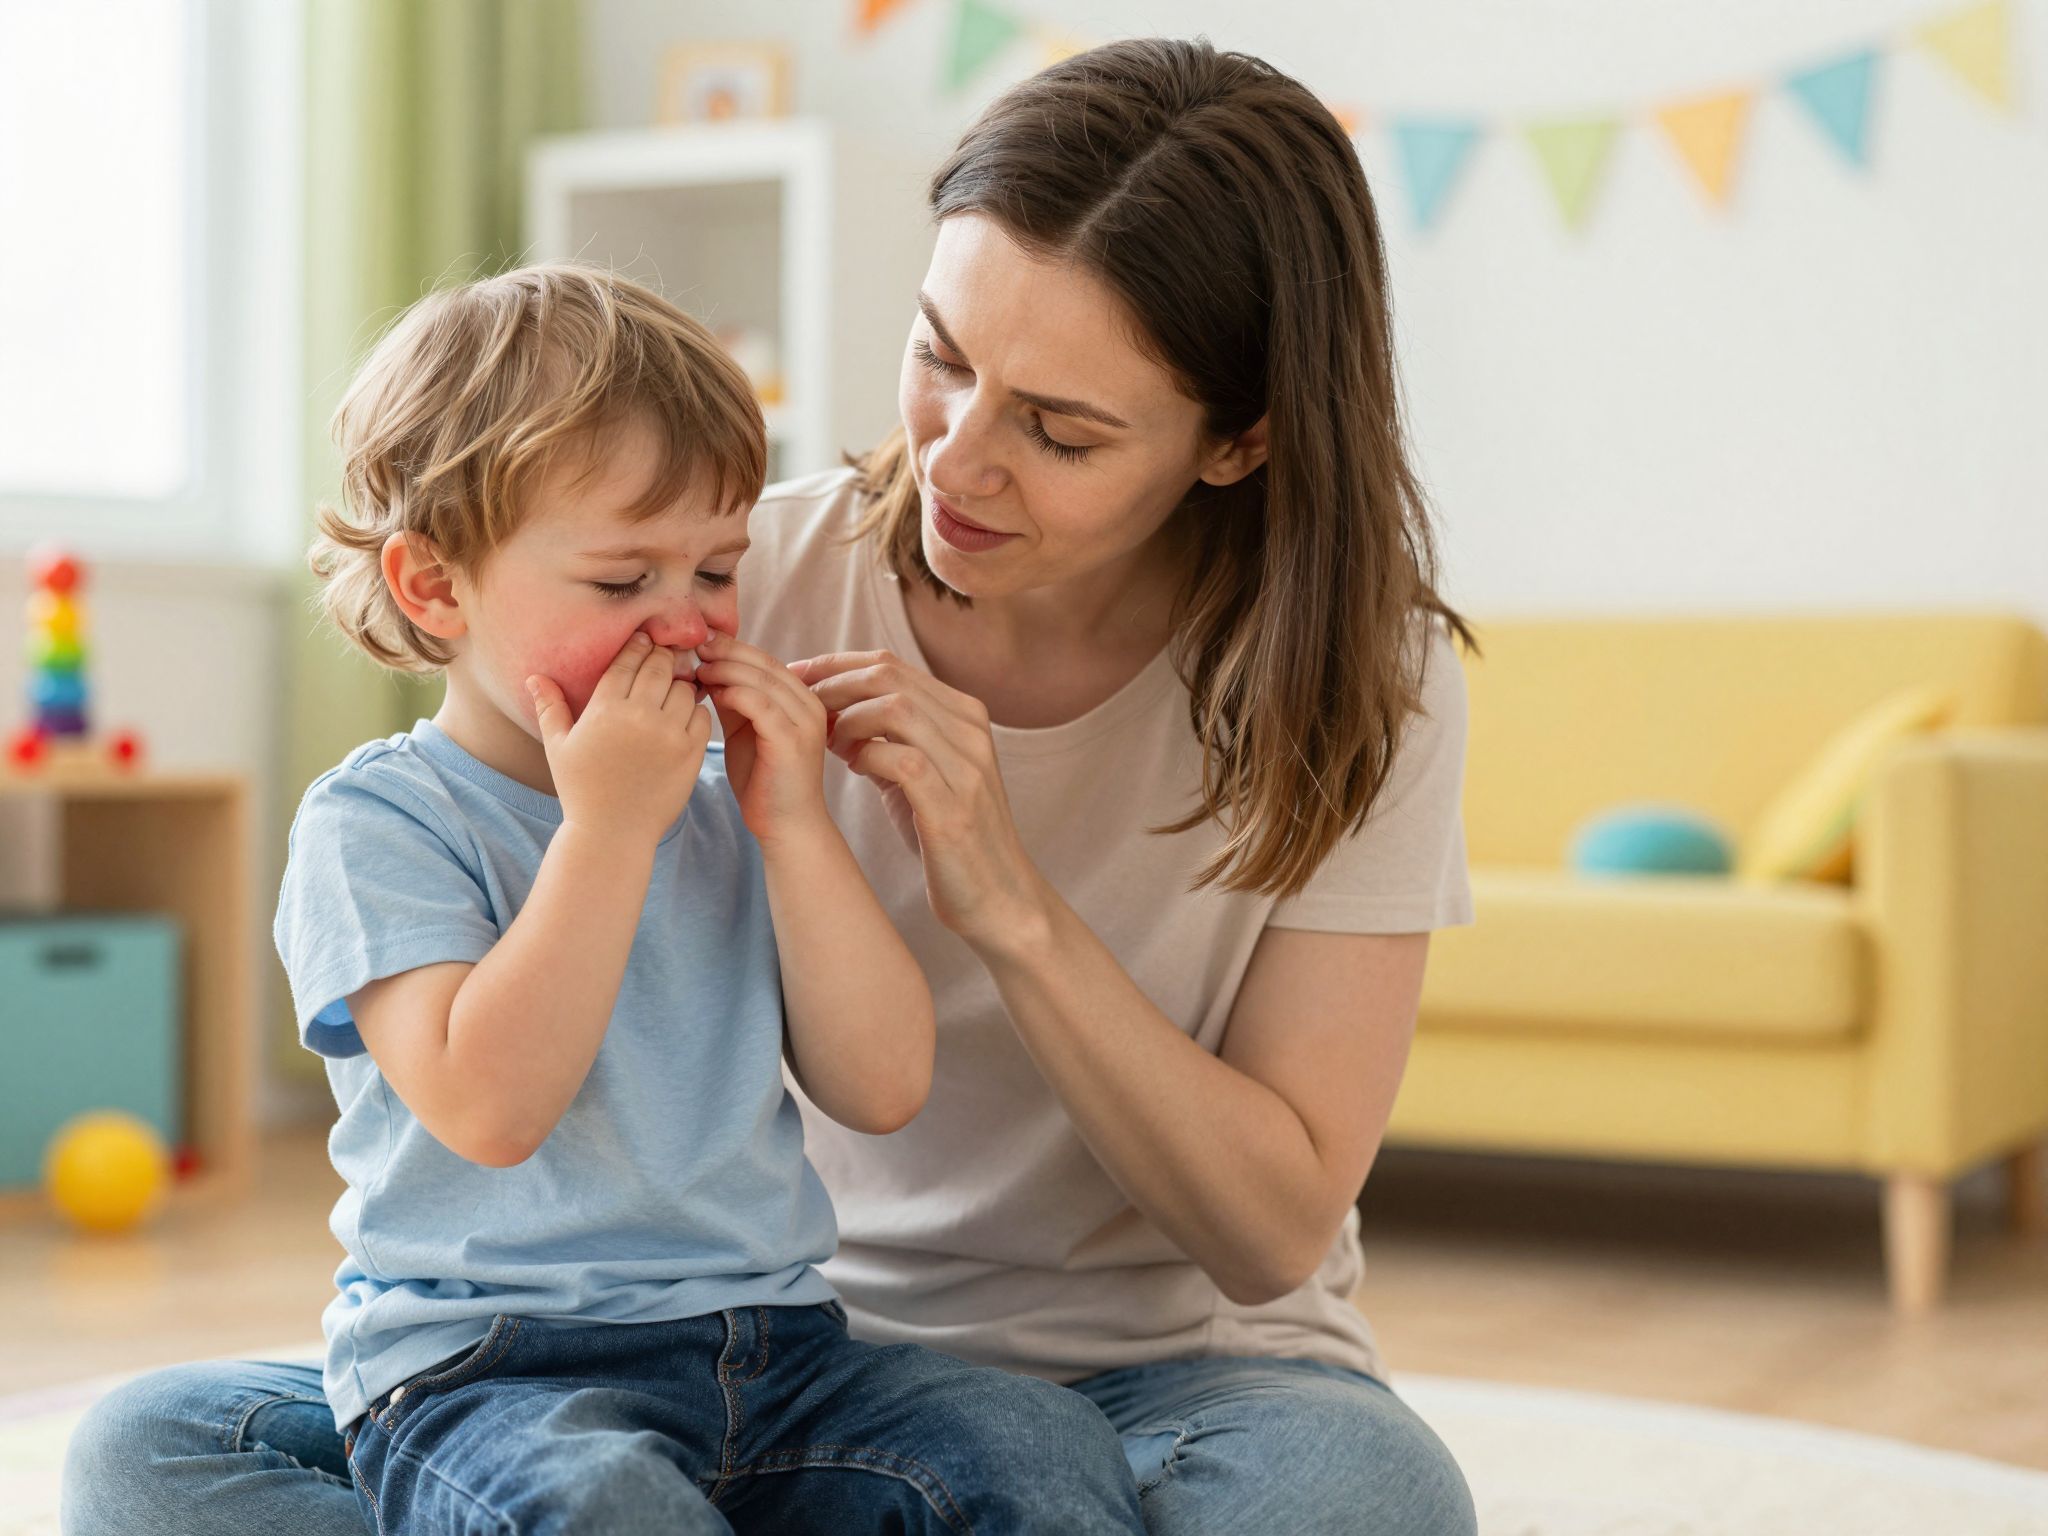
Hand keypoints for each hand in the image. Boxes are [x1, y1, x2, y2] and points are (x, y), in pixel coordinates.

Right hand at [527, 631, 712, 846]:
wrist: (612, 833)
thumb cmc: (581, 790)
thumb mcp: (558, 747)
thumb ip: (549, 708)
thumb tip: (534, 677)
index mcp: (605, 710)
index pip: (627, 661)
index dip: (638, 645)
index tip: (645, 639)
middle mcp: (639, 717)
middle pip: (659, 667)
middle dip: (663, 657)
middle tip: (666, 654)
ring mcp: (668, 734)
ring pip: (684, 689)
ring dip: (680, 684)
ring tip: (675, 686)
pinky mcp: (691, 752)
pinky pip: (701, 715)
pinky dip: (695, 710)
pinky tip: (685, 714)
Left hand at [694, 631, 832, 849]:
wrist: (785, 826)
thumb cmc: (763, 782)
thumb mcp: (745, 732)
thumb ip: (734, 701)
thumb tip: (707, 670)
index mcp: (801, 700)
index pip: (765, 661)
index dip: (732, 647)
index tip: (700, 642)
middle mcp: (810, 706)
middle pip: (765, 664)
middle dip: (727, 651)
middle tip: (695, 646)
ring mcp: (804, 723)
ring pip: (762, 680)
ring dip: (727, 669)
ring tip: (698, 668)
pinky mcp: (792, 741)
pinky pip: (761, 705)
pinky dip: (735, 693)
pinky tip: (713, 692)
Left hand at [794, 648, 1047, 947]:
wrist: (999, 897)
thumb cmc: (952, 836)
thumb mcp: (924, 776)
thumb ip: (891, 740)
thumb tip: (836, 713)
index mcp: (964, 716)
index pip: (891, 666)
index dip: (836, 666)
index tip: (798, 679)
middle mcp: (970, 732)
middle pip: (888, 677)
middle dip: (832, 686)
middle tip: (799, 707)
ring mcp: (966, 768)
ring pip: (894, 709)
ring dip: (846, 721)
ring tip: (827, 742)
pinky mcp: (953, 807)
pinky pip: (900, 760)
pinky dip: (867, 756)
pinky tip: (854, 768)